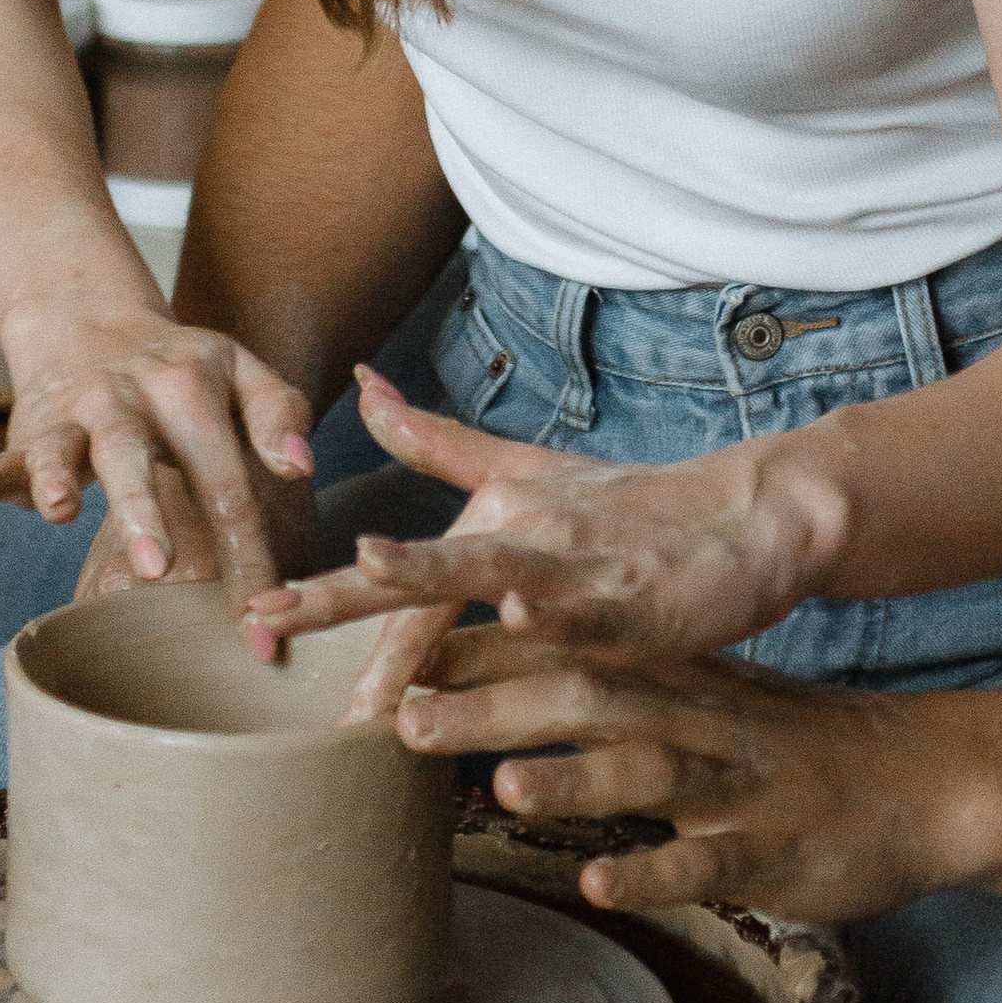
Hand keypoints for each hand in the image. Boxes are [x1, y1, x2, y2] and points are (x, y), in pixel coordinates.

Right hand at [0, 307, 314, 602]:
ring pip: (67, 448)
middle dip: (148, 513)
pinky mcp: (31, 431)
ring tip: (58, 510)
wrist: (94, 323)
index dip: (249, 553)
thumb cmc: (185, 371)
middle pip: (140, 456)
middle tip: (163, 570)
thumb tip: (301, 466)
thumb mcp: (242, 373)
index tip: (264, 624)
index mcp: (195, 388)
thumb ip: (278, 413)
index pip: (228, 480)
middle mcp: (131, 397)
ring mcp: (76, 413)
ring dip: (60, 478)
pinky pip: (1, 456)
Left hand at [240, 370, 843, 701]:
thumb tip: (360, 384)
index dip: (324, 589)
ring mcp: (579, 565)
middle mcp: (525, 536)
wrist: (745, 516)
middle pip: (422, 568)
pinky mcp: (635, 597)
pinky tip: (522, 615)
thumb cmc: (632, 508)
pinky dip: (554, 608)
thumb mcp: (525, 472)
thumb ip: (436, 441)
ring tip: (376, 567)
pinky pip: (587, 606)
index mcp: (494, 517)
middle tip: (273, 618)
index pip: (396, 563)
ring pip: (494, 574)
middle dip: (346, 595)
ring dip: (435, 572)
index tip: (257, 612)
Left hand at [391, 626, 995, 924]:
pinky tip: (600, 882)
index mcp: (669, 680)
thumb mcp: (699, 700)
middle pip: (585, 700)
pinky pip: (706, 864)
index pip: (563, 651)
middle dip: (495, 709)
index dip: (479, 652)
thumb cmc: (786, 746)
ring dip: (575, 778)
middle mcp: (692, 720)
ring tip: (504, 786)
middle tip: (407, 718)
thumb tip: (496, 690)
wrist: (917, 783)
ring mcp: (731, 785)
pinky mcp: (768, 849)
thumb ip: (608, 691)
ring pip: (646, 772)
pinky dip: (653, 870)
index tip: (393, 653)